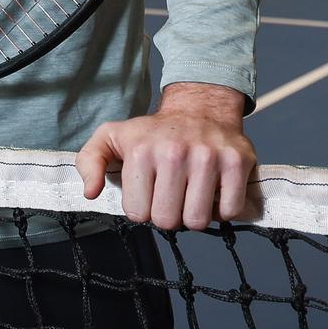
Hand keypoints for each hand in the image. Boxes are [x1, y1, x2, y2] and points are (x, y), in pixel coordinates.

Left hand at [76, 82, 255, 230]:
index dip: (143, 208)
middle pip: (168, 221)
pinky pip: (230, 211)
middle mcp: (175, 152)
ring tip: (190, 194)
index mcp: (142, 151)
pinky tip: (213, 193)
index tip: (149, 191)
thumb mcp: (111, 137)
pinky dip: (223, 210)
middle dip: (168, 214)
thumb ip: (90, 162)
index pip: (139, 214)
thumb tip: (91, 192)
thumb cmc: (154, 131)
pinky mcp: (237, 162)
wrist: (200, 107)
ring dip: (194, 214)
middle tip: (171, 195)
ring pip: (198, 220)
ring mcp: (209, 157)